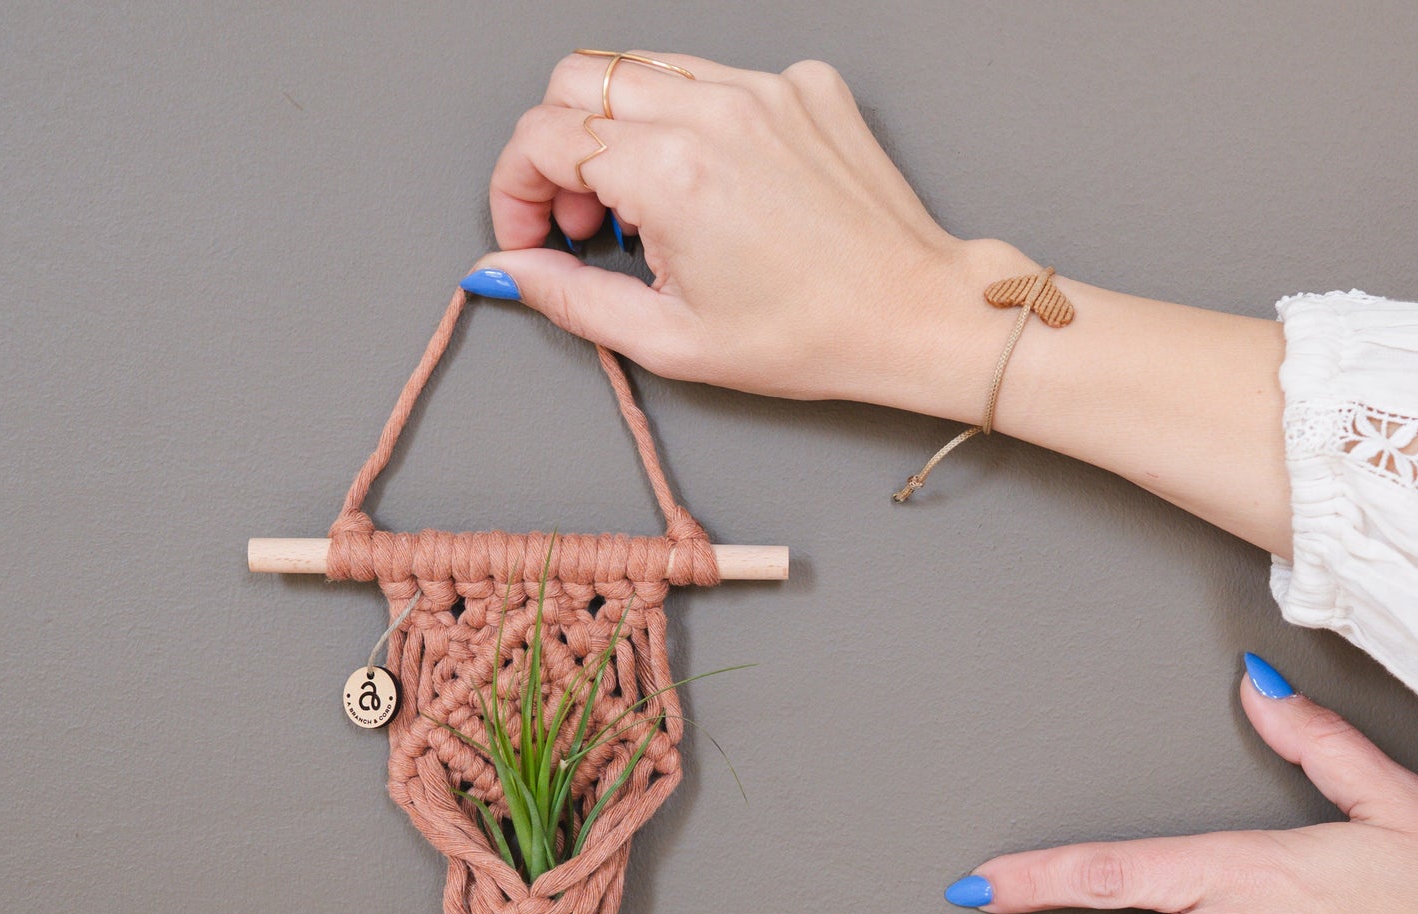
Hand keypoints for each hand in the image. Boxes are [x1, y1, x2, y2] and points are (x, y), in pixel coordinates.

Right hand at [473, 50, 1001, 414]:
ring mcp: (762, 87)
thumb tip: (504, 272)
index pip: (543, 138)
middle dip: (558, 150)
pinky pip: (715, 77)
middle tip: (588, 225)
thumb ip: (573, 299)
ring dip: (620, 131)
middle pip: (577, 81)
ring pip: (642, 68)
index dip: (516, 191)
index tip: (532, 237)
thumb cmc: (810, 337)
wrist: (912, 314)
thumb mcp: (672, 341)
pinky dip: (692, 122)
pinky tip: (719, 187)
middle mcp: (713, 109)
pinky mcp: (804, 85)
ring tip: (651, 210)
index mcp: (670, 172)